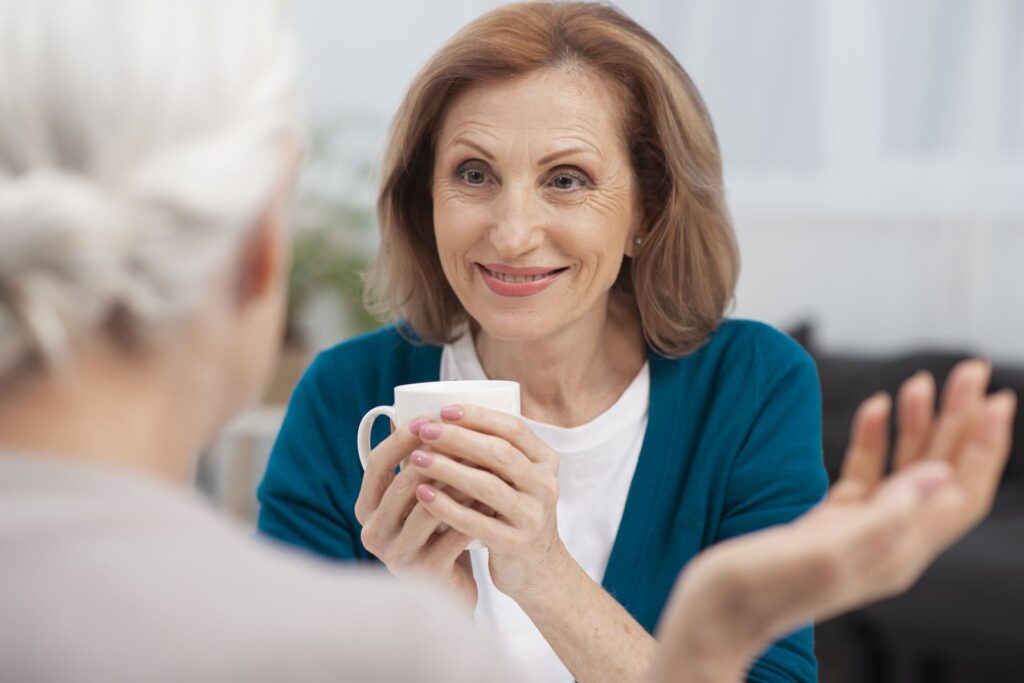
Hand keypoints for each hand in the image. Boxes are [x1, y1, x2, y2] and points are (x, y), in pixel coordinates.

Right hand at [353, 417, 477, 607]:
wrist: (448, 589)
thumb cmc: (434, 532)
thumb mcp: (416, 499)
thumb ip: (415, 465)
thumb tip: (425, 409)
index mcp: (367, 508)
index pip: (379, 464)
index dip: (403, 438)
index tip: (430, 416)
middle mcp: (374, 532)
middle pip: (404, 482)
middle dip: (438, 454)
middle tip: (466, 434)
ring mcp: (397, 556)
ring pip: (430, 507)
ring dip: (460, 480)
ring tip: (485, 460)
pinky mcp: (426, 573)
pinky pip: (453, 533)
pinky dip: (476, 511)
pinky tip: (496, 496)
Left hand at [410, 405, 566, 600]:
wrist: (537, 569)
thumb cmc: (514, 513)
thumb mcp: (518, 479)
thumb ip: (496, 452)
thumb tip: (443, 419)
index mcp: (545, 461)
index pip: (513, 429)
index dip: (478, 416)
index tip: (444, 410)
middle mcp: (545, 486)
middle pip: (499, 454)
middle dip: (458, 438)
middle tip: (425, 430)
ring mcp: (533, 516)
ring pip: (487, 485)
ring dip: (448, 469)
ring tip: (416, 459)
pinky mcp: (516, 544)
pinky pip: (476, 522)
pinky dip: (447, 506)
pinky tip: (423, 495)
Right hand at [652, 359, 1016, 682]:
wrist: (712, 613)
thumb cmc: (757, 588)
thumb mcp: (823, 552)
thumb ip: (883, 517)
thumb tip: (937, 478)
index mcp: (896, 553)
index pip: (959, 494)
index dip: (982, 446)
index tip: (998, 399)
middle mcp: (888, 543)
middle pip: (939, 474)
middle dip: (958, 421)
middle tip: (970, 371)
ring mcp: (859, 532)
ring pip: (904, 470)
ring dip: (918, 424)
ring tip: (923, 380)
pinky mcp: (830, 523)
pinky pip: (865, 475)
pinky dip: (874, 439)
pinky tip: (875, 407)